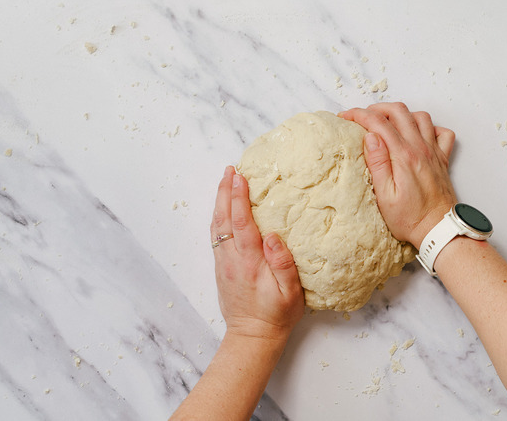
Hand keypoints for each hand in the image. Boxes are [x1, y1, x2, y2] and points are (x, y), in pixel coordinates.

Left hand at [211, 166, 303, 341]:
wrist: (253, 337)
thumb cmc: (276, 315)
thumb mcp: (290, 294)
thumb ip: (283, 264)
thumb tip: (273, 237)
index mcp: (250, 262)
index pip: (242, 223)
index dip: (239, 198)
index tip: (239, 177)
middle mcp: (232, 260)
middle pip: (224, 218)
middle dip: (226, 191)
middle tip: (230, 169)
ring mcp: (224, 263)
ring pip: (216, 225)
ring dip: (219, 201)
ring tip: (224, 180)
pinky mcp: (222, 267)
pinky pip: (216, 235)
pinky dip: (218, 215)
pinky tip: (222, 207)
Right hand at [339, 102, 457, 248]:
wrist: (438, 230)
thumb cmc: (410, 218)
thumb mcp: (384, 196)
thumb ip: (377, 163)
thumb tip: (370, 137)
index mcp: (403, 156)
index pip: (378, 123)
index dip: (359, 115)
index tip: (346, 117)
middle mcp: (420, 148)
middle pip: (399, 112)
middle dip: (377, 108)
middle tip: (363, 117)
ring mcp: (434, 152)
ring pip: (420, 116)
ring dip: (402, 114)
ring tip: (387, 122)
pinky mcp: (442, 159)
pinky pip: (442, 132)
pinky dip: (430, 127)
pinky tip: (418, 134)